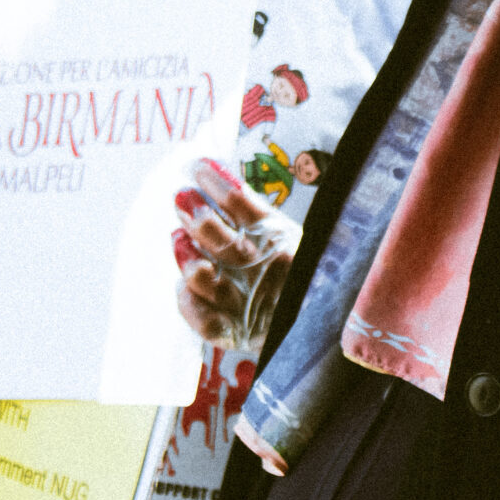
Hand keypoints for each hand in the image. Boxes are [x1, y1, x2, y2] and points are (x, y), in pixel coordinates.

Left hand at [173, 161, 295, 346]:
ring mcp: (247, 302)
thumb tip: (215, 179)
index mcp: (279, 236)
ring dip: (186, 255)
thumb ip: (255, 211)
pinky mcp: (235, 332)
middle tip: (181, 197)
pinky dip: (187, 301)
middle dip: (196, 215)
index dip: (216, 182)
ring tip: (177, 237)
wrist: (322, 322)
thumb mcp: (286, 232)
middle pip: (221, 239)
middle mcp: (264, 268)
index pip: (243, 203)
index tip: (198, 167)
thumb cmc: (298, 270)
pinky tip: (181, 285)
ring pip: (205, 278)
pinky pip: (203, 320)